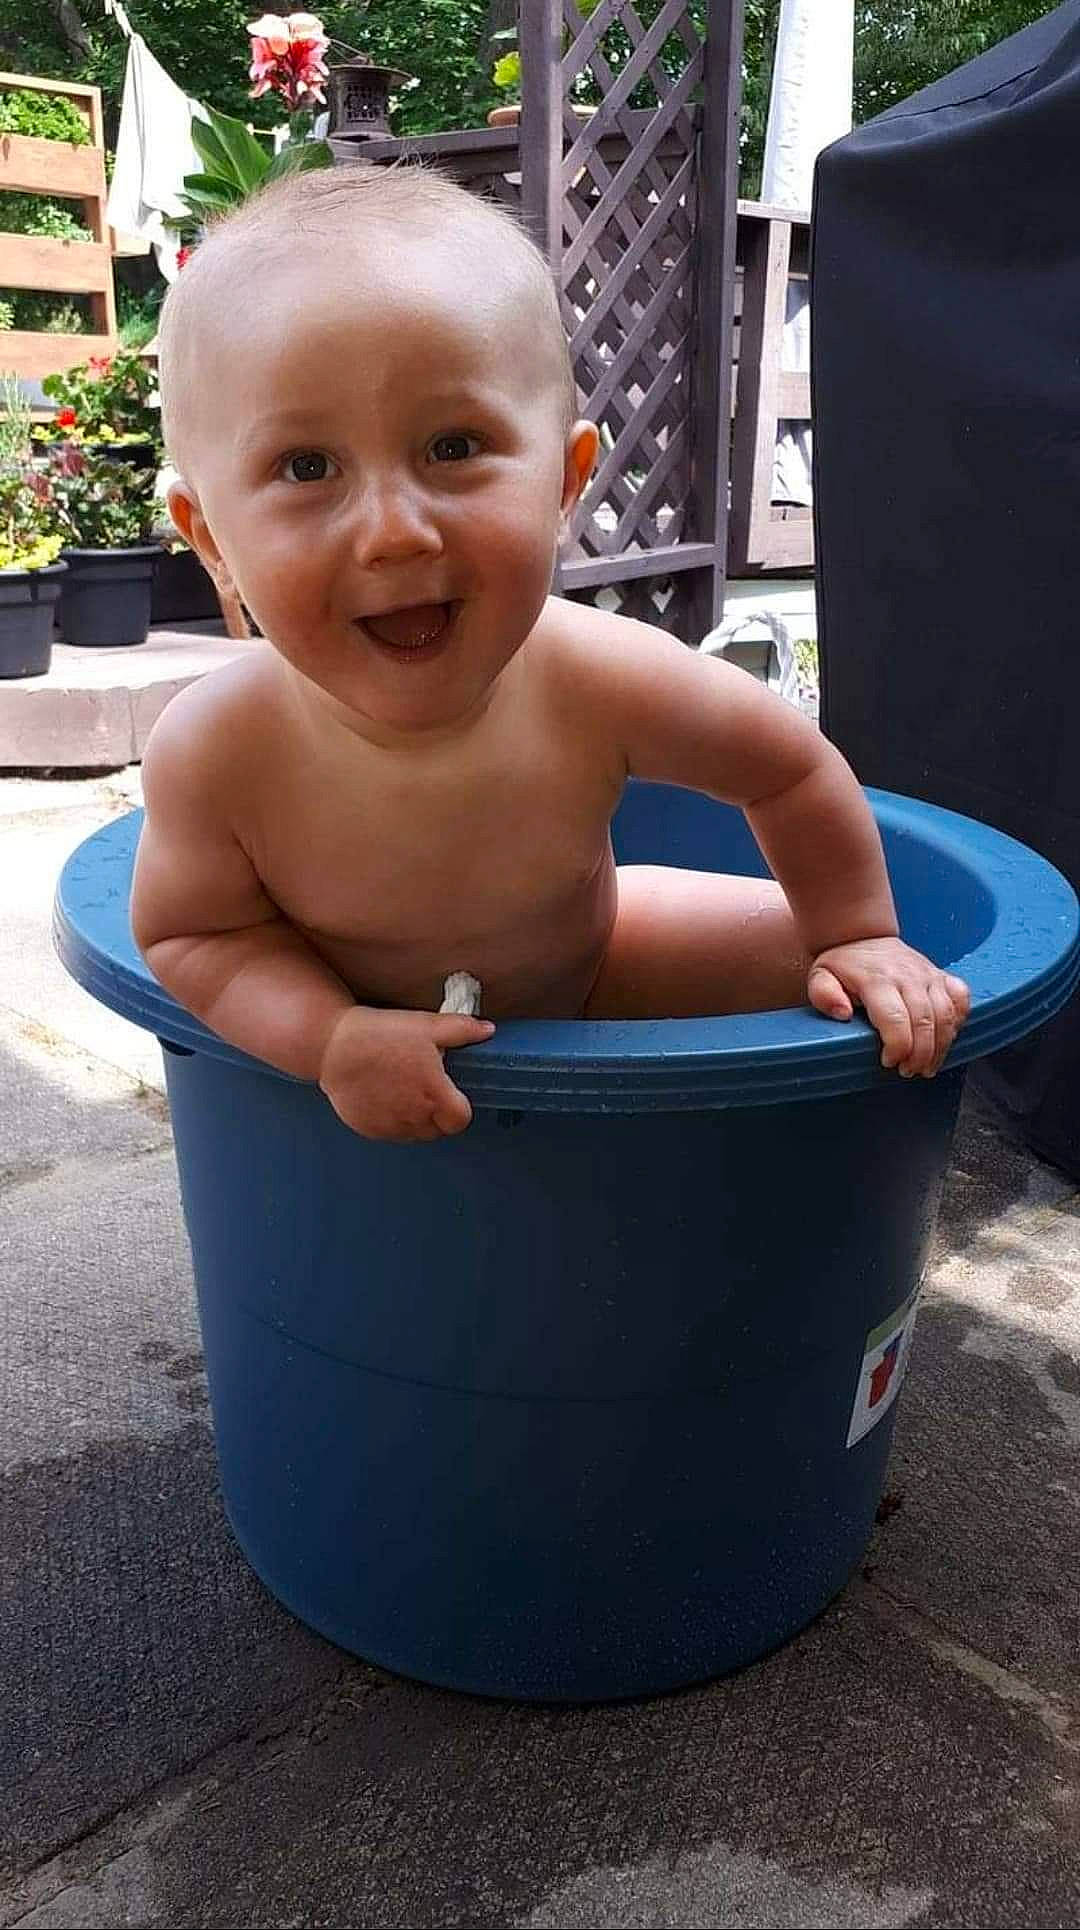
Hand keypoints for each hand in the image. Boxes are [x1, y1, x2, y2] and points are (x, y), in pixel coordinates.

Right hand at [319, 1006, 494, 1140]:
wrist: (332, 1046)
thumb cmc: (381, 1034)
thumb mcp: (426, 1025)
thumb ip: (462, 1030)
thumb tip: (488, 1030)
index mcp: (434, 1095)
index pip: (461, 1120)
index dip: (458, 1108)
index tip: (450, 1093)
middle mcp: (414, 1117)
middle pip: (438, 1129)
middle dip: (437, 1112)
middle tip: (424, 1086)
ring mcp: (389, 1126)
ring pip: (414, 1133)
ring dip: (414, 1118)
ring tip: (402, 1088)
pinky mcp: (368, 1129)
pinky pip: (389, 1132)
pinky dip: (391, 1119)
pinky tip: (382, 1095)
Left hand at [807, 937, 969, 1077]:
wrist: (863, 936)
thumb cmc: (843, 965)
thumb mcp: (821, 977)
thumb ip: (824, 995)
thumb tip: (843, 1013)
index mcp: (877, 979)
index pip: (895, 1018)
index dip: (898, 1047)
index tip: (889, 1062)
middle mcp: (908, 975)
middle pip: (924, 1021)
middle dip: (920, 1054)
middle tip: (908, 1071)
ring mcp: (928, 974)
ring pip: (946, 1015)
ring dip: (940, 1047)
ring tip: (926, 1066)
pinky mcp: (941, 975)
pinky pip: (961, 999)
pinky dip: (959, 1021)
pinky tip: (946, 1038)